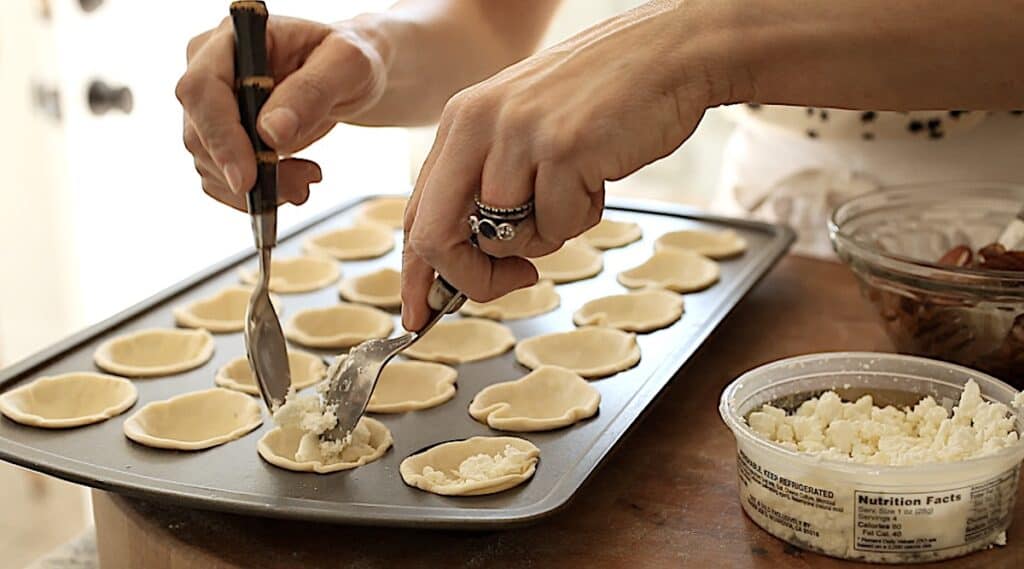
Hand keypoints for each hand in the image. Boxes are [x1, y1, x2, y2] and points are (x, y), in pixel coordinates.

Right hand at [176, 16, 386, 210]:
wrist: (347, 77)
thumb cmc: (347, 59)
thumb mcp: (348, 65)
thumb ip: (312, 91)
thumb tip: (271, 131)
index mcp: (232, 39)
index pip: (202, 89)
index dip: (220, 137)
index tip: (246, 179)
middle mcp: (210, 69)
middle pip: (201, 133)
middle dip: (249, 171)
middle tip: (302, 184)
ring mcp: (212, 106)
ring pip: (210, 163)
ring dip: (256, 188)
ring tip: (307, 179)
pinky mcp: (222, 137)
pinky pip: (221, 178)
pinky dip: (255, 193)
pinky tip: (293, 183)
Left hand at [401, 2, 720, 329]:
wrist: (667, 54)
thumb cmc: (601, 100)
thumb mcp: (523, 130)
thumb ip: (489, 183)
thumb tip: (467, 260)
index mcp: (460, 121)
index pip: (416, 212)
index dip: (417, 273)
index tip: (421, 312)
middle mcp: (478, 125)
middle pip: (436, 236)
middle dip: (468, 279)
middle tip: (512, 282)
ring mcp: (519, 136)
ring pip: (504, 239)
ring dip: (546, 236)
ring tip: (575, 191)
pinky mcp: (563, 149)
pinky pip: (557, 226)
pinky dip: (582, 218)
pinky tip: (598, 177)